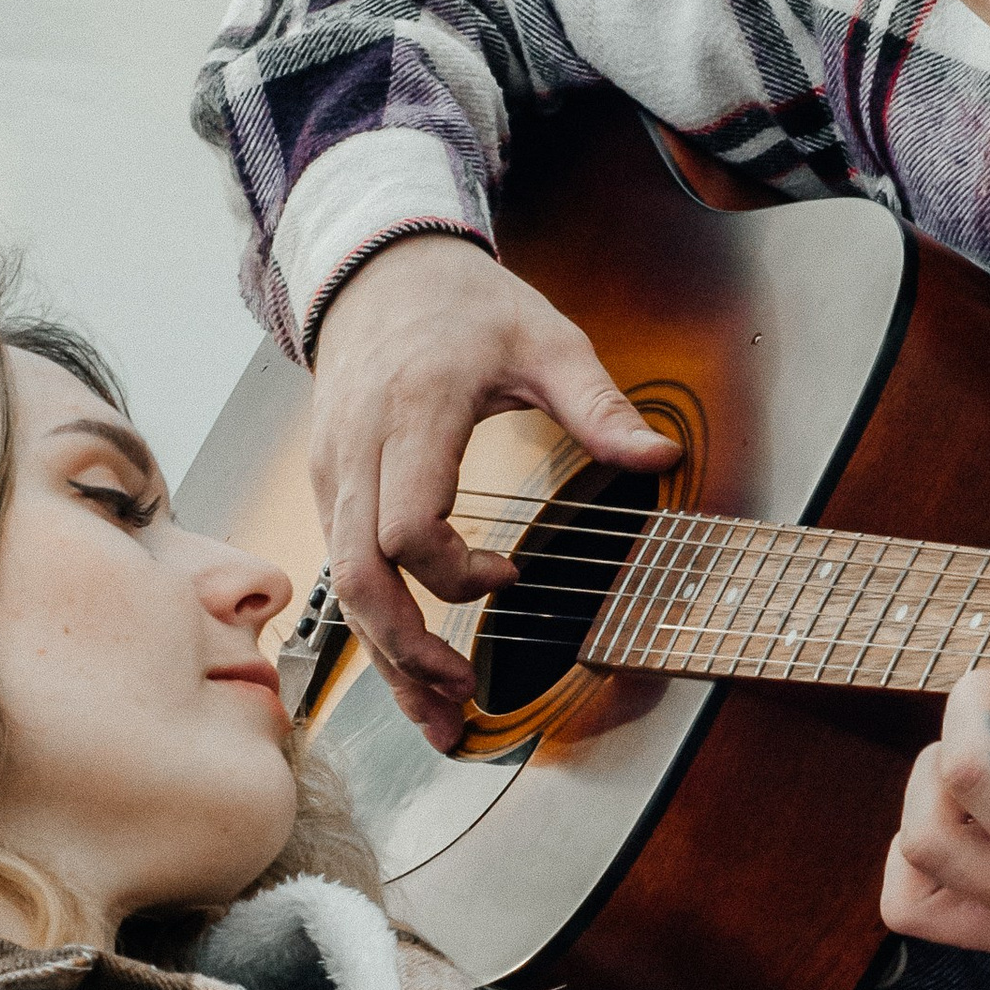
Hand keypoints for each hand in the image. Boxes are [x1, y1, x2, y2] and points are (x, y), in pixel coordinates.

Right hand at [307, 236, 674, 745]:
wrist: (377, 272)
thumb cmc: (463, 305)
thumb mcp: (545, 338)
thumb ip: (598, 404)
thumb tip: (660, 456)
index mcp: (412, 412)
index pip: (407, 526)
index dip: (456, 574)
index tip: (512, 574)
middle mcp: (357, 451)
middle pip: (360, 575)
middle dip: (407, 648)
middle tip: (464, 695)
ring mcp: (332, 473)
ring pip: (341, 587)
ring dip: (386, 660)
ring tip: (440, 718)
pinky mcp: (328, 490)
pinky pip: (341, 573)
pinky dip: (374, 630)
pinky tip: (411, 673)